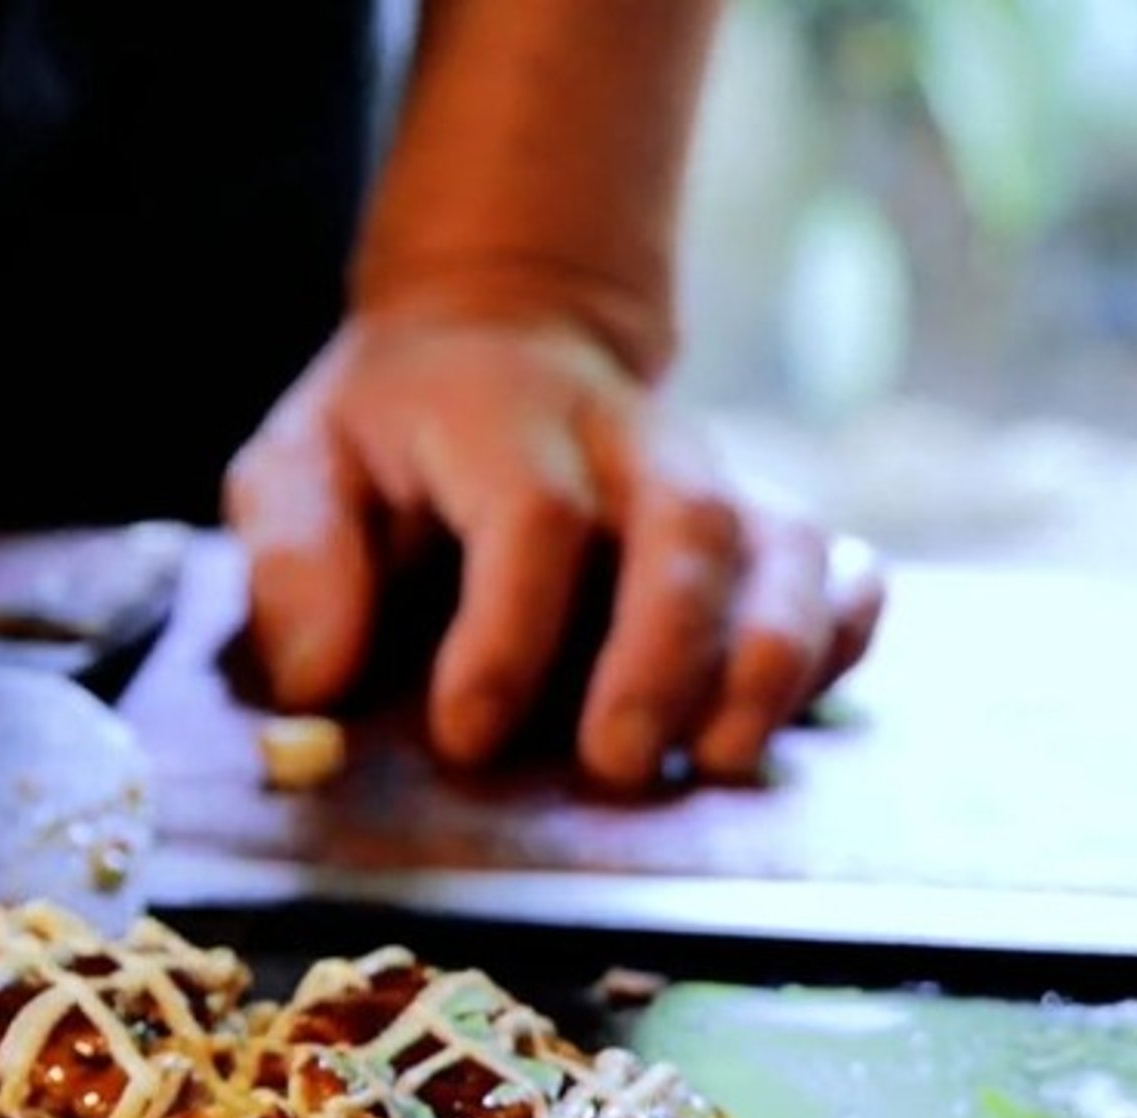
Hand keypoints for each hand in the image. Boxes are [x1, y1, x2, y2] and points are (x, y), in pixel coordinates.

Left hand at [224, 313, 883, 790]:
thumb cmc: (382, 432)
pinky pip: (840, 566)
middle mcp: (629, 443)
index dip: (507, 632)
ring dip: (772, 654)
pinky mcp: (762, 526)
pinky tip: (801, 710)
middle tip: (615, 765)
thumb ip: (294, 555)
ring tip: (724, 759)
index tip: (466, 737)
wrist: (498, 332)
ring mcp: (712, 480)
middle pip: (684, 527)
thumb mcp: (294, 464)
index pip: (531, 518)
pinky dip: (842, 634)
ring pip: (783, 545)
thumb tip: (319, 679)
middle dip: (661, 655)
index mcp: (503, 421)